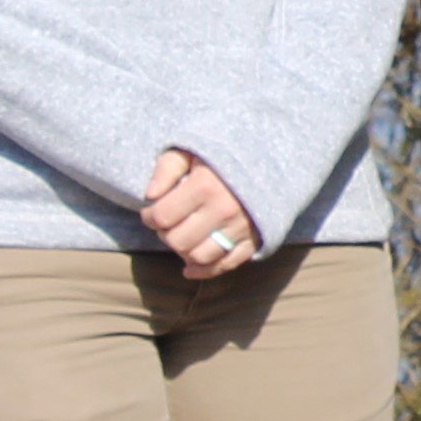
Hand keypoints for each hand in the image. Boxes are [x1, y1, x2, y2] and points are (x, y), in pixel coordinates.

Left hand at [145, 148, 257, 280]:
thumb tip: (150, 196)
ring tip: (183, 235)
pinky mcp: (254, 239)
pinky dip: (205, 271)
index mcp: (205, 185)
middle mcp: (223, 210)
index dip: (149, 217)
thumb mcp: (192, 149)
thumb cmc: (224, 152)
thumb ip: (166, 168)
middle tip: (168, 222)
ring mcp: (240, 228)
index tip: (151, 210)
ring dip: (183, 251)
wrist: (272, 156)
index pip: (162, 217)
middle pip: (177, 241)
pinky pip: (226, 265)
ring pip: (199, 257)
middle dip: (165, 234)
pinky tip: (190, 267)